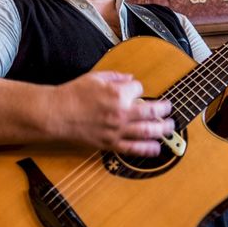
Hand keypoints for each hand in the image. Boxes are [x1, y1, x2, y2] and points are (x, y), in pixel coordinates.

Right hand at [53, 71, 173, 156]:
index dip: (138, 88)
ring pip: (147, 131)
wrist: (57, 114)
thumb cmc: (73, 94)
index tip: (135, 90)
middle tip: (169, 110)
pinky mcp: (110, 144)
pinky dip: (147, 149)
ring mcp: (117, 130)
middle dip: (164, 110)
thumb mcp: (95, 77)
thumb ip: (116, 77)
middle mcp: (121, 112)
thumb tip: (130, 79)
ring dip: (162, 129)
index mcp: (118, 93)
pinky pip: (133, 148)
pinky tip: (156, 148)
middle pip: (152, 111)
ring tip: (170, 127)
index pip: (139, 88)